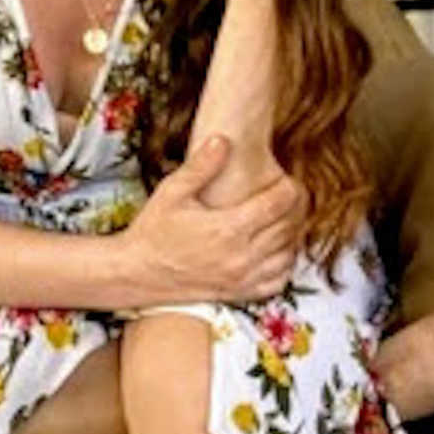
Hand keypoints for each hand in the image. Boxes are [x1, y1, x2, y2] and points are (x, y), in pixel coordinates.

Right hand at [120, 134, 304, 304]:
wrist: (137, 273)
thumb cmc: (153, 231)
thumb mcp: (172, 191)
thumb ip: (201, 165)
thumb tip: (223, 139)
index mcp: (228, 228)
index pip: (278, 204)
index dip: (290, 188)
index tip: (288, 179)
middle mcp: (241, 256)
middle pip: (288, 228)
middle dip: (295, 208)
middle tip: (291, 194)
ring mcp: (242, 278)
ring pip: (288, 255)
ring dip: (292, 235)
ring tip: (284, 218)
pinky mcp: (239, 294)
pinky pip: (278, 280)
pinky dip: (285, 264)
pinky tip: (276, 248)